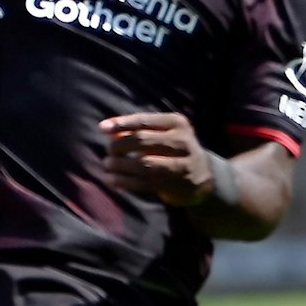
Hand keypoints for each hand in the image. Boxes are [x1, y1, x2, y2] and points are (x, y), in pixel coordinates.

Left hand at [99, 112, 227, 206]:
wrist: (203, 175)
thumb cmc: (173, 149)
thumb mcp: (162, 133)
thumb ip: (136, 129)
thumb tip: (106, 128)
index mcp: (178, 123)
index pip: (144, 121)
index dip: (121, 124)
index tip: (102, 128)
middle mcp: (182, 141)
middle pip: (142, 141)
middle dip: (119, 146)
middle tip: (109, 152)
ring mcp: (181, 164)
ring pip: (143, 164)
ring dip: (120, 166)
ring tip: (108, 165)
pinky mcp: (176, 184)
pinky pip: (145, 183)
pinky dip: (124, 182)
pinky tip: (111, 180)